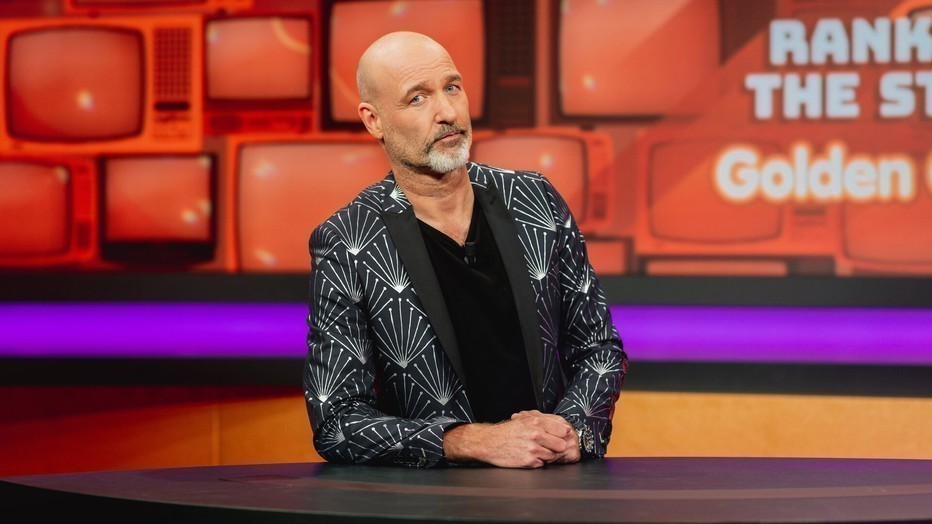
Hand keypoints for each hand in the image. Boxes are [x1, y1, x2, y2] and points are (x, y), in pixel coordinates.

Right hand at [443, 412, 572, 467]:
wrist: (489, 442)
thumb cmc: (507, 431)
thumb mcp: (525, 419)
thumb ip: (545, 421)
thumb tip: (565, 427)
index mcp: (536, 422)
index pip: (563, 430)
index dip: (562, 435)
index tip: (559, 436)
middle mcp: (536, 434)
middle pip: (561, 445)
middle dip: (556, 447)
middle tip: (548, 445)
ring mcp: (533, 449)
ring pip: (553, 456)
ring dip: (546, 455)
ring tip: (534, 450)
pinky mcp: (528, 461)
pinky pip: (542, 464)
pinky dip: (537, 461)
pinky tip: (528, 455)